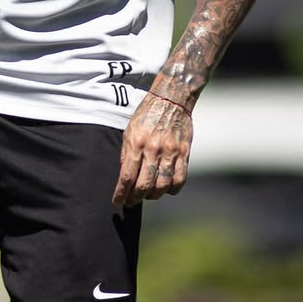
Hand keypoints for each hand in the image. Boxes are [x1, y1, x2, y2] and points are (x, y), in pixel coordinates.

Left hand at [113, 92, 193, 206]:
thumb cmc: (147, 115)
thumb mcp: (129, 132)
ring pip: (163, 185)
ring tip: (147, 196)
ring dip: (153, 195)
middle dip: (135, 198)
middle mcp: (153, 149)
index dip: (121, 193)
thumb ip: (127, 154)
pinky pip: (180, 179)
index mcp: (136, 143)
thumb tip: (125, 178)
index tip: (118, 201)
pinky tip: (166, 190)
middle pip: (144, 184)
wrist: (171, 100)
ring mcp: (171, 151)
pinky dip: (172, 189)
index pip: (127, 176)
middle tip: (131, 202)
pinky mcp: (184, 152)